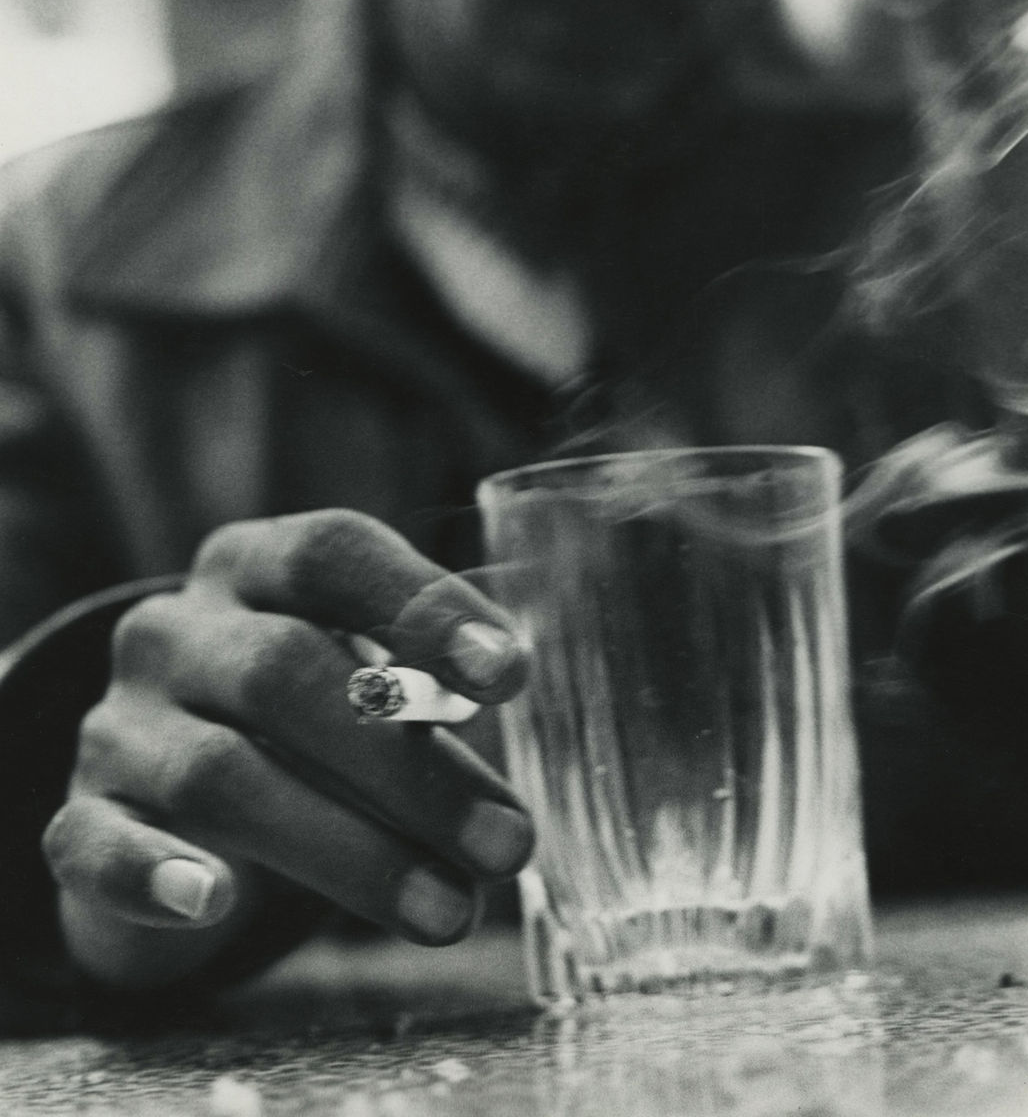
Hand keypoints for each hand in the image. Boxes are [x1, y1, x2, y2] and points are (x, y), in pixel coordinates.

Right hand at [42, 511, 532, 990]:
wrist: (165, 791)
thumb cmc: (302, 720)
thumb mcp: (361, 680)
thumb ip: (427, 698)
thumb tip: (504, 753)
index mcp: (252, 567)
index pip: (330, 554)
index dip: (420, 605)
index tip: (508, 674)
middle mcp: (175, 629)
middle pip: (284, 671)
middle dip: (407, 767)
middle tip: (505, 844)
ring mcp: (119, 723)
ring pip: (219, 775)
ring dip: (347, 850)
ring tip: (447, 912)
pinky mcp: (79, 818)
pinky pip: (97, 844)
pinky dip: (155, 873)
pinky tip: (217, 902)